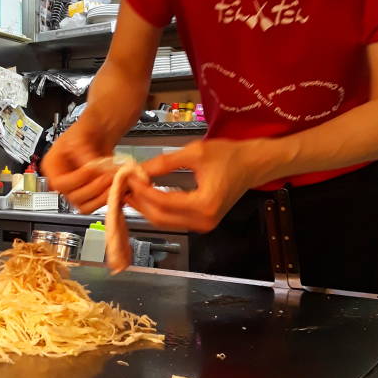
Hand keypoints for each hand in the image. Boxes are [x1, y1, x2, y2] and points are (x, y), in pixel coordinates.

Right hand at [41, 120, 115, 213]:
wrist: (100, 132)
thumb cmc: (85, 130)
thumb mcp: (80, 136)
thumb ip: (84, 153)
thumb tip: (92, 168)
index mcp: (52, 167)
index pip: (60, 183)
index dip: (78, 179)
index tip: (92, 167)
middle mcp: (63, 181)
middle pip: (73, 198)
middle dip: (93, 188)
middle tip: (106, 175)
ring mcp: (77, 190)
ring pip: (85, 206)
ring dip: (101, 196)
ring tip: (112, 181)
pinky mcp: (91, 195)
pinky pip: (97, 205)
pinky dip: (108, 198)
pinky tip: (116, 185)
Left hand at [126, 139, 260, 231]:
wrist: (253, 164)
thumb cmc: (229, 155)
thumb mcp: (194, 152)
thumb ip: (164, 162)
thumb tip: (138, 170)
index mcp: (204, 204)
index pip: (163, 202)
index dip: (142, 191)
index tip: (128, 177)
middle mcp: (204, 221)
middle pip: (160, 217)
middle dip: (139, 201)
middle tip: (124, 184)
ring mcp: (203, 225)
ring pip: (164, 221)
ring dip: (145, 207)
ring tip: (131, 189)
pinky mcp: (202, 223)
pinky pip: (173, 219)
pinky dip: (157, 208)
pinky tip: (146, 195)